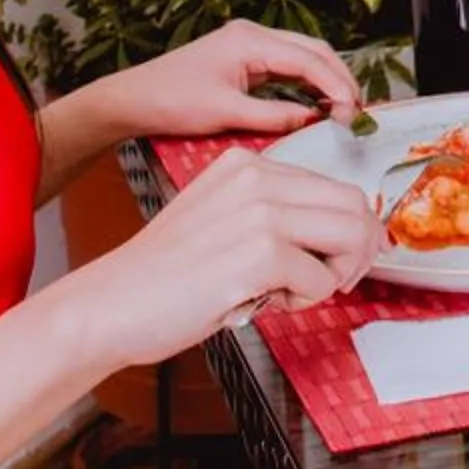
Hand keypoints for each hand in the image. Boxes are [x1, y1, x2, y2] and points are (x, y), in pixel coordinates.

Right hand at [67, 152, 380, 370]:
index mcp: (247, 164)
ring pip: (350, 235)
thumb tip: (340, 233)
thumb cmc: (163, 275)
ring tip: (294, 293)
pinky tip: (262, 303)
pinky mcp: (260, 255)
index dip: (347, 229)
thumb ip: (274, 215)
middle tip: (336, 281)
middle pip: (354, 205)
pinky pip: (321, 280)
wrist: (110, 304)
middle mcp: (257, 178)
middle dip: (358, 249)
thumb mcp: (221, 219)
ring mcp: (260, 213)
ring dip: (335, 274)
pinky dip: (303, 302)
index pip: (333, 185)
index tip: (336, 258)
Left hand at [103, 19, 362, 141]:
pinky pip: (286, 65)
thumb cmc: (171, 102)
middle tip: (356, 111)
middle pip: (313, 50)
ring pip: (303, 56)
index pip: (309, 59)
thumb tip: (312, 120)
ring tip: (343, 108)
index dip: (336, 86)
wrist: (132, 99)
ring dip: (325, 79)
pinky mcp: (243, 57)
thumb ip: (274, 115)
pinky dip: (306, 81)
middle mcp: (253, 35)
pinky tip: (316, 102)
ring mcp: (248, 44)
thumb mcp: (225, 114)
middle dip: (339, 78)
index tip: (351, 112)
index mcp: (250, 40)